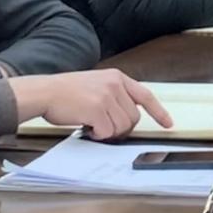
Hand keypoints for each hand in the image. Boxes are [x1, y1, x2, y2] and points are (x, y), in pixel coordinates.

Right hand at [12, 70, 172, 139]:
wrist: (45, 92)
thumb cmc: (66, 92)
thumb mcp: (96, 84)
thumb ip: (114, 95)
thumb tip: (126, 118)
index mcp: (117, 77)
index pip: (145, 96)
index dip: (158, 111)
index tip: (167, 123)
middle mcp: (115, 84)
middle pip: (133, 118)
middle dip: (121, 128)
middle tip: (104, 128)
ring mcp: (106, 96)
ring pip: (121, 127)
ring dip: (108, 132)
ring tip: (92, 125)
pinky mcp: (96, 109)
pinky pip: (106, 132)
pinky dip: (97, 135)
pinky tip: (86, 127)